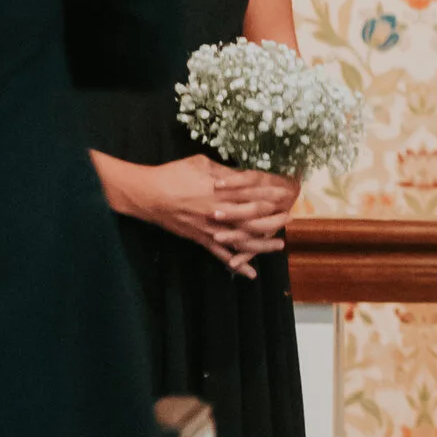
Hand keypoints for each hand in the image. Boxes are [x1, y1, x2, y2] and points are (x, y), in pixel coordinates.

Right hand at [136, 153, 288, 277]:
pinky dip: (235, 264)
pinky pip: (220, 254)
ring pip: (241, 240)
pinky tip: (250, 273)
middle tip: (289, 219)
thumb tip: (241, 175)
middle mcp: (219, 212)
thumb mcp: (201, 163)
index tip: (286, 195)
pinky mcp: (199, 239)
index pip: (253, 194)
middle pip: (253, 219)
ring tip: (279, 245)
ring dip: (262, 244)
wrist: (147, 194)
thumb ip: (224, 172)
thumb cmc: (172, 174)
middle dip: (273, 220)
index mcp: (220, 191)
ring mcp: (210, 228)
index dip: (271, 196)